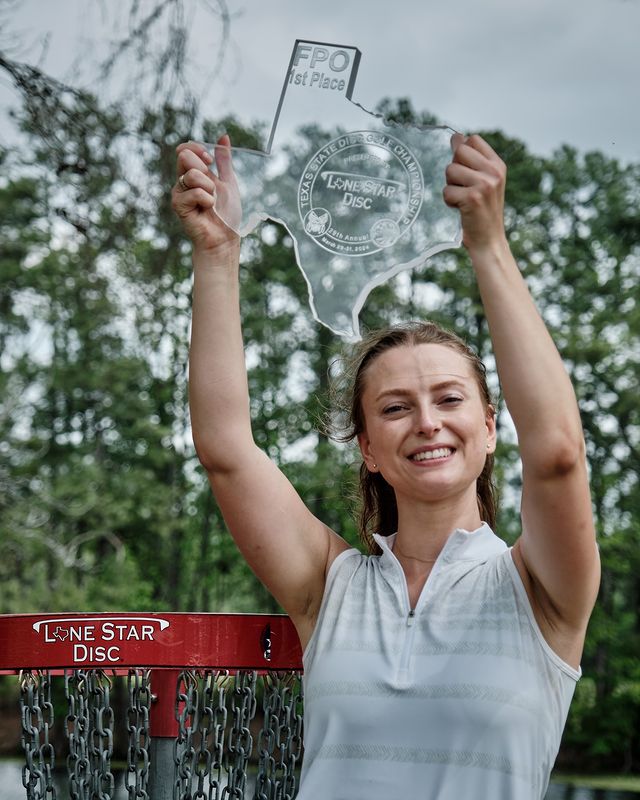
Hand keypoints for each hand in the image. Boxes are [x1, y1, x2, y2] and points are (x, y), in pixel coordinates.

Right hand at [172, 135, 240, 254]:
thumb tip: (224, 137)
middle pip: (184, 156)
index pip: (185, 149)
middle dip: (204, 169)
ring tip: (212, 202)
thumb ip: (224, 161)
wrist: (224, 237)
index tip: (210, 159)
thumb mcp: (229, 181)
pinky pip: (193, 192)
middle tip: (212, 186)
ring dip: (209, 188)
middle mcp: (183, 181)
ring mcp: (179, 193)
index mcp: (194, 173)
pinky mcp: (178, 205)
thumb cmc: (226, 214)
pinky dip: (206, 200)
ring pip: (191, 174)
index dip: (197, 149)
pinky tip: (207, 209)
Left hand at [443, 134, 506, 253]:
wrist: (489, 241)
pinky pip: (446, 191)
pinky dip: (449, 202)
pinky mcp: (473, 198)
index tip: (465, 170)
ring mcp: (484, 184)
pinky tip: (460, 210)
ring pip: (450, 171)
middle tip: (463, 188)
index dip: (462, 152)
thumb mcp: (484, 182)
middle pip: (459, 152)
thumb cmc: (482, 212)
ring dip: (450, 187)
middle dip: (454, 170)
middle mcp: (494, 172)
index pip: (473, 140)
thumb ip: (471, 161)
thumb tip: (455, 137)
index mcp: (497, 165)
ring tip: (463, 200)